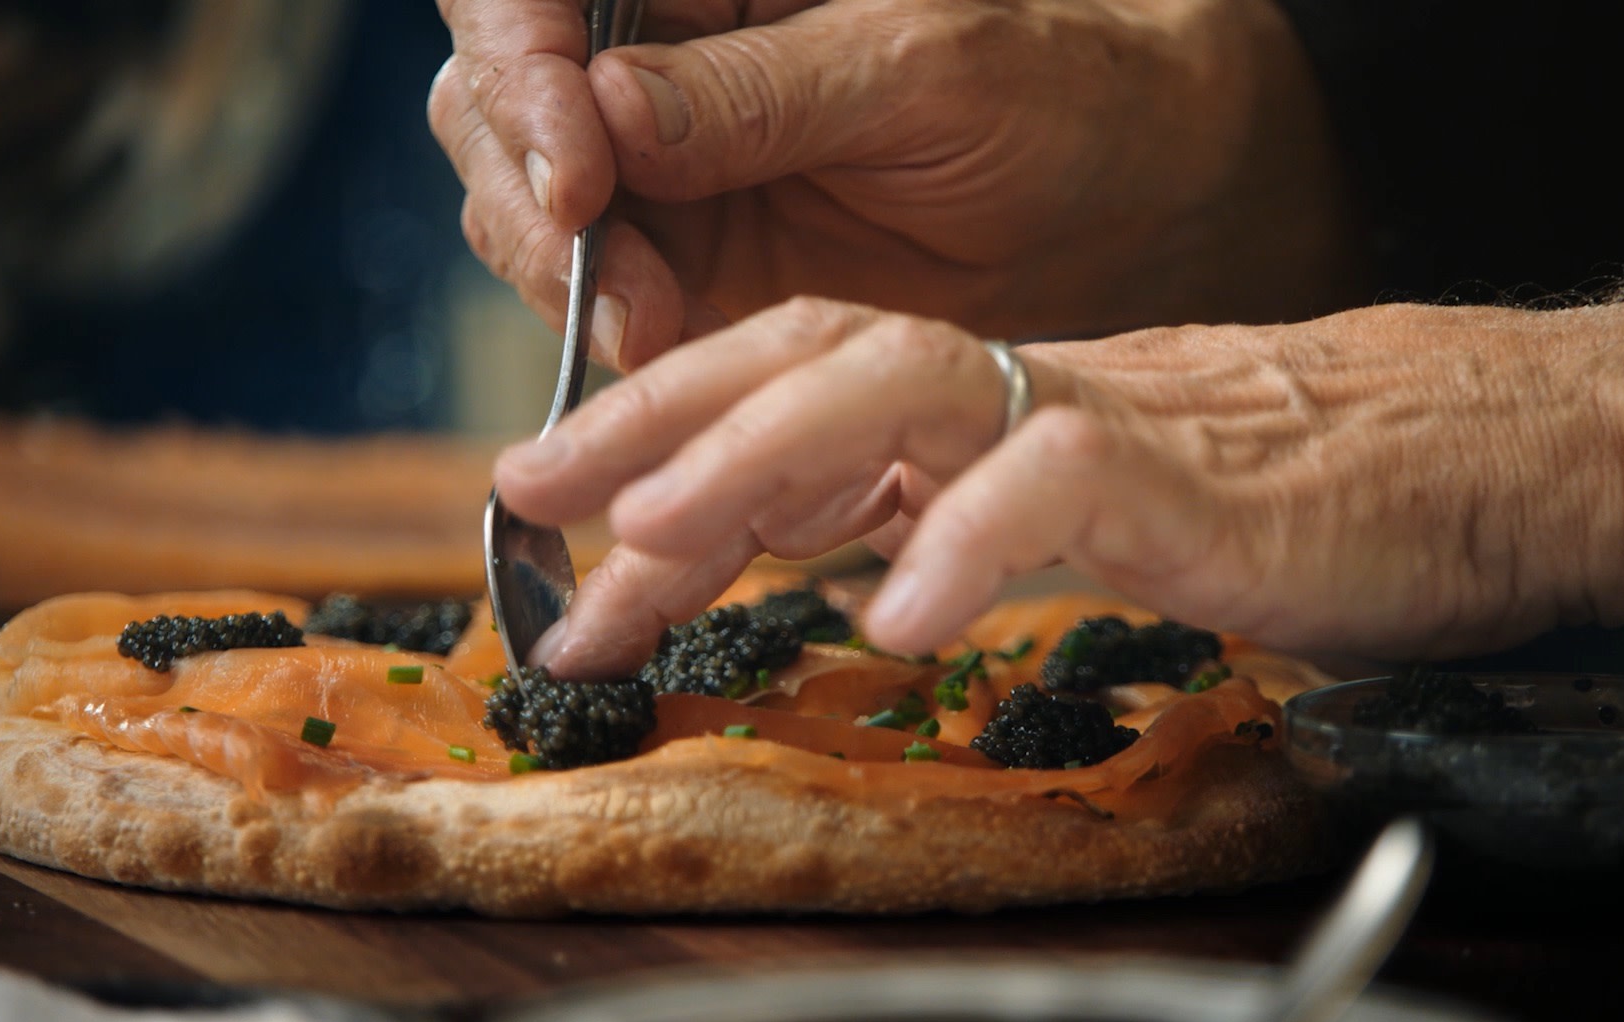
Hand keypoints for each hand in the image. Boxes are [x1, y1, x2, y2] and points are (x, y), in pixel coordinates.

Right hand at [428, 0, 1371, 369]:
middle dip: (527, 197)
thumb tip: (602, 113)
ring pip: (524, 211)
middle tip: (609, 282)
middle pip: (495, 102)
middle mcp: (659, 56)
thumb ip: (758, 92)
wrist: (1127, 202)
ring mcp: (665, 167)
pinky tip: (661, 363)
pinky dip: (605, 344)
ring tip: (651, 336)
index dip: (516, 70)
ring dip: (560, 283)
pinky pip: (594, 303)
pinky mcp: (690, 263)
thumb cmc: (1051, 88)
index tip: (579, 177)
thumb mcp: (915, 69)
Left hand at [493, 291, 1623, 677]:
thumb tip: (808, 538)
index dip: (651, 417)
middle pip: (807, 358)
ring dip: (762, 460)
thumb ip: (941, 500)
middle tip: (532, 509)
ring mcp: (1100, 418)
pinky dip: (966, 541)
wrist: (1472, 453)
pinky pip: (1059, 486)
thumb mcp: (1065, 499)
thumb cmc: (1273, 492)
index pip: (787, 370)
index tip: (538, 498)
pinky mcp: (1192, 478)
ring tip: (659, 539)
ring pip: (904, 386)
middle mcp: (1018, 386)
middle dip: (653, 429)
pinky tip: (895, 611)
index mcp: (981, 393)